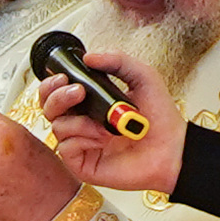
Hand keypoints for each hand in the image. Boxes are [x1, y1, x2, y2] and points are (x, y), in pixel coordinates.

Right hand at [38, 44, 188, 194]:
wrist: (172, 148)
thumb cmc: (160, 118)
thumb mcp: (142, 77)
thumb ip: (117, 61)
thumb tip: (88, 57)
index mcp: (90, 103)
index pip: (57, 92)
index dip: (53, 84)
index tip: (64, 77)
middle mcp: (81, 123)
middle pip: (48, 107)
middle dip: (57, 97)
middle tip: (78, 93)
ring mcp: (80, 144)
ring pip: (57, 126)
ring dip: (80, 122)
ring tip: (106, 126)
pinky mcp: (81, 164)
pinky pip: (65, 147)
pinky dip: (83, 140)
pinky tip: (102, 141)